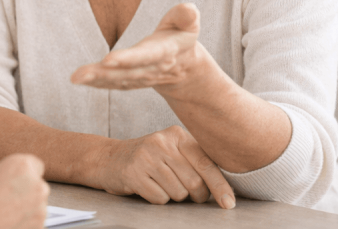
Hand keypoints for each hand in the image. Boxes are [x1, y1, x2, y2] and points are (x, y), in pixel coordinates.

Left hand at [70, 3, 201, 93]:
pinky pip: (113, 84)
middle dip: (102, 74)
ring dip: (95, 80)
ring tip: (75, 77)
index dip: (128, 59)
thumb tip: (189, 9)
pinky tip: (80, 80)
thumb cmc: (181, 35)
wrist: (185, 66)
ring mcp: (140, 78)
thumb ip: (186, 16)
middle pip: (125, 72)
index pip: (145, 56)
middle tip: (79, 74)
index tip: (108, 60)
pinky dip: (96, 84)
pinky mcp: (131, 81)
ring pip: (116, 80)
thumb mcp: (189, 23)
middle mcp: (151, 68)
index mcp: (165, 52)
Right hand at [91, 126, 235, 208]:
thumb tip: (224, 190)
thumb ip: (195, 161)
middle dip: (194, 195)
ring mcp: (146, 157)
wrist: (109, 158)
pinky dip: (157, 199)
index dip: (219, 186)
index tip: (228, 203)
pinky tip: (148, 186)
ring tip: (160, 182)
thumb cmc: (149, 158)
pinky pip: (160, 198)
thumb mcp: (172, 150)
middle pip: (195, 183)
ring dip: (173, 196)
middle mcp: (162, 142)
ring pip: (178, 193)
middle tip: (185, 192)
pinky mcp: (134, 173)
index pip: (206, 163)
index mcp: (177, 134)